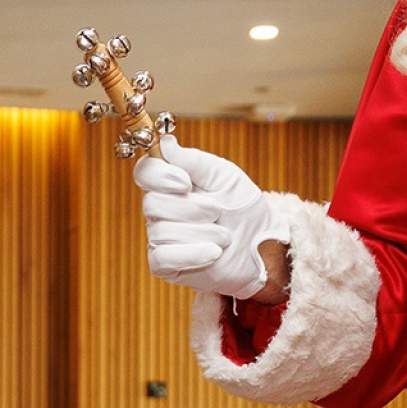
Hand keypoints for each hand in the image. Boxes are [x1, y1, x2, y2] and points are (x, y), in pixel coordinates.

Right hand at [133, 145, 285, 299]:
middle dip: (192, 209)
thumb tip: (166, 142)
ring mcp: (160, 238)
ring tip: (224, 236)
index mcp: (170, 183)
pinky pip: (163, 257)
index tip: (186, 183)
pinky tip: (214, 253)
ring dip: (202, 233)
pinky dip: (193, 254)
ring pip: (162, 232)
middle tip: (218, 212)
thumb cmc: (242, 208)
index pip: (145, 173)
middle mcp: (160, 209)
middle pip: (152, 204)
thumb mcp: (225, 177)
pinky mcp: (165, 265)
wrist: (262, 246)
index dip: (160, 177)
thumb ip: (195, 161)